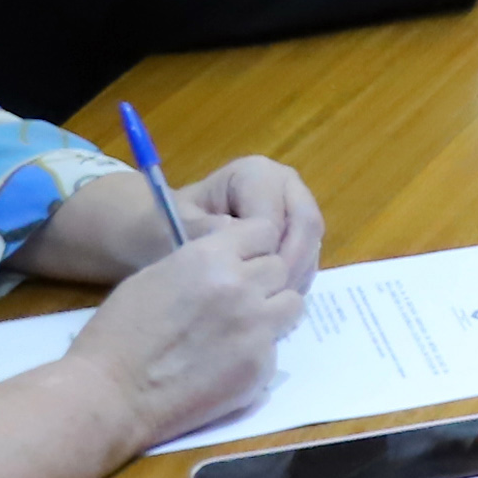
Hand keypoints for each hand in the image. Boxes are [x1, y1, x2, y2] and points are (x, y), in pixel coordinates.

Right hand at [61, 220, 307, 449]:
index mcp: (210, 256)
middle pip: (279, 268)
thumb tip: (233, 259)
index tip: (242, 261)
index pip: (264, 231)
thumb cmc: (118, 333)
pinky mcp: (259, 368)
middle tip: (237, 299)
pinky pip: (275, 347)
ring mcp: (255, 329)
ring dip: (271, 311)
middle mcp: (241, 286)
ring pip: (291, 304)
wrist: (110, 395)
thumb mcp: (156, 275)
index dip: (253, 247)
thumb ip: (203, 262)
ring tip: (240, 327)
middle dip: (262, 280)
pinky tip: (225, 362)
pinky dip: (256, 352)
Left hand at [178, 155, 322, 289]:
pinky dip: (296, 278)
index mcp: (256, 174)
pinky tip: (273, 299)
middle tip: (270, 298)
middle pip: (306, 224)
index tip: (245, 286)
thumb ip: (202, 229)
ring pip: (312, 242)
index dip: (265, 253)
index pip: (275, 217)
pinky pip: (309, 255)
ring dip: (296, 274)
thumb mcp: (176, 226)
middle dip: (291, 264)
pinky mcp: (297, 230)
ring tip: (268, 303)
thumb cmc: (168, 225)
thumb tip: (232, 231)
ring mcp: (295, 206)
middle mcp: (284, 184)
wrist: (166, 230)